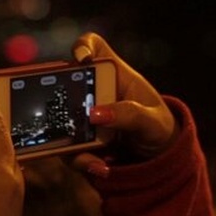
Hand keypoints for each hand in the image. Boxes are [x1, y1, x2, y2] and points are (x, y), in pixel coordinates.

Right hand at [69, 32, 178, 175]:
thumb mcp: (152, 120)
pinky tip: (99, 168)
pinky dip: (80, 160)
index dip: (83, 47)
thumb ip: (130, 114)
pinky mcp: (76, 140)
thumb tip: (96, 115)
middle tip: (68, 120)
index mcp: (113, 75)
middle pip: (63, 84)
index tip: (82, 59)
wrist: (156, 158)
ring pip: (60, 122)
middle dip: (58, 101)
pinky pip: (67, 148)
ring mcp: (81, 117)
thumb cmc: (157, 128)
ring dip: (71, 142)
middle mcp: (91, 93)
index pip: (94, 48)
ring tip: (94, 161)